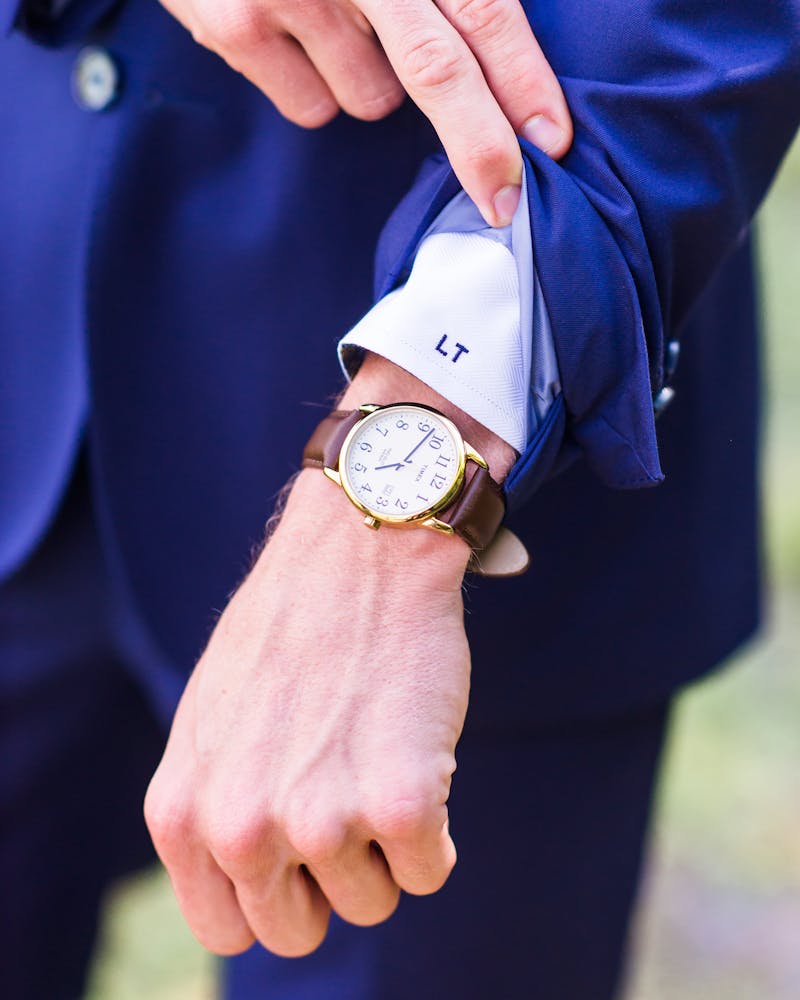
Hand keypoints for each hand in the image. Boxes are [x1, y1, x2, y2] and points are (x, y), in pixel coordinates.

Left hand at [144, 357, 514, 955]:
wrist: (361, 552)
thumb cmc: (291, 629)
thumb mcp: (212, 721)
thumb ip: (215, 810)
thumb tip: (251, 885)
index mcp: (183, 812)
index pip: (228, 929)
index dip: (274, 894)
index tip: (302, 851)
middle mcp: (241, 828)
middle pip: (299, 931)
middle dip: (330, 878)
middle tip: (346, 796)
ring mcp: (320, 821)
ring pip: (373, 902)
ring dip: (384, 844)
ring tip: (374, 755)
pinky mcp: (401, 804)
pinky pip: (429, 872)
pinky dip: (436, 829)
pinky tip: (416, 755)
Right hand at [159, 0, 572, 224]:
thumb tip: (499, 72)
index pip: (483, 8)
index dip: (523, 79)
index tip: (552, 141)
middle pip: (437, 70)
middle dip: (479, 145)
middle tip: (504, 202)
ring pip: (372, 98)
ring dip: (372, 80)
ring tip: (337, 20)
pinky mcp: (237, 29)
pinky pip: (315, 106)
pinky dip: (315, 84)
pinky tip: (292, 34)